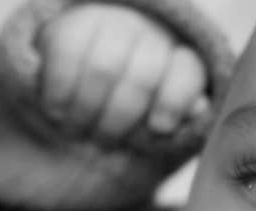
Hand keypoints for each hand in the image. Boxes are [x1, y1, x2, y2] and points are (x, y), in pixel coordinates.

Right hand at [37, 3, 208, 142]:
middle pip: (141, 78)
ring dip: (87, 110)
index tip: (159, 128)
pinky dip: (60, 90)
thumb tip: (199, 109)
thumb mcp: (160, 119)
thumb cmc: (134, 110)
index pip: (186, 72)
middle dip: (120, 119)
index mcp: (180, 59)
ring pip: (103, 69)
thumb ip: (179, 114)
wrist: (85, 80)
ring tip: (76, 132)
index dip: (174, 100)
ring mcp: (112, 23)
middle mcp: (149, 33)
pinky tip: (55, 111)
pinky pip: (66, 54)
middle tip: (103, 143)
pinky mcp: (72, 22)